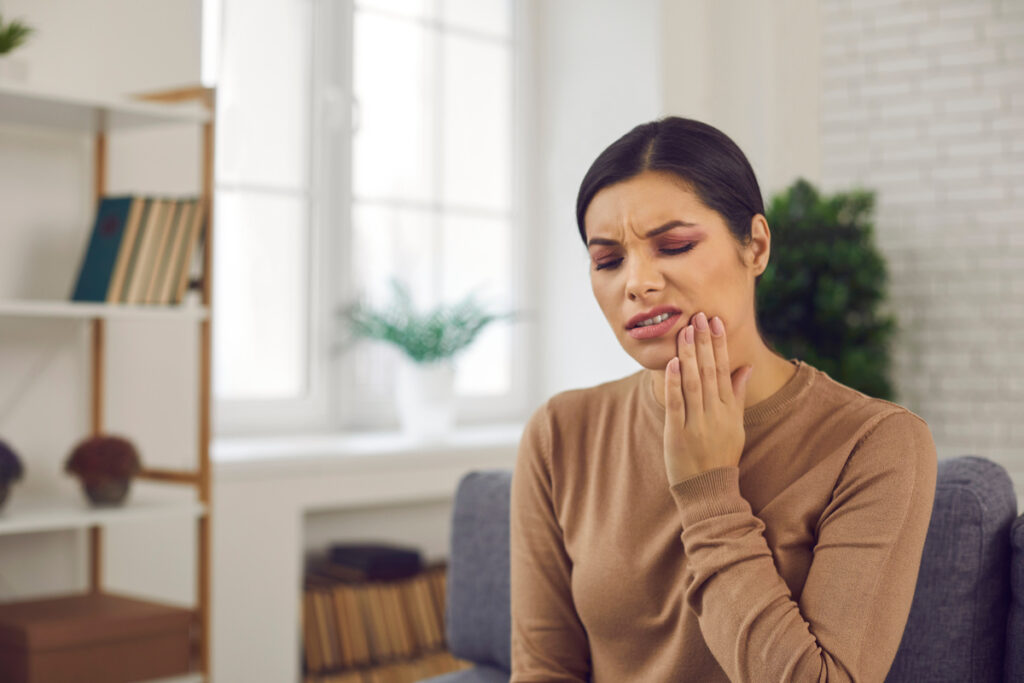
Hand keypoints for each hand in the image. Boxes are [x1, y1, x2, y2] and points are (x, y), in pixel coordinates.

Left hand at [663, 311, 753, 486]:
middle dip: (704, 343)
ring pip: (693, 384)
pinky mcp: (678, 434)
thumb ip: (737, 394)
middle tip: (700, 316)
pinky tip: (672, 363)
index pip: (724, 370)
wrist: (708, 489)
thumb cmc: (721, 455)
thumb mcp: (736, 425)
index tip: (716, 322)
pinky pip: (676, 405)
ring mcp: (697, 424)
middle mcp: (715, 414)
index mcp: (729, 410)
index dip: (719, 345)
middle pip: (709, 372)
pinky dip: (674, 384)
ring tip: (685, 331)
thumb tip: (745, 367)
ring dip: (689, 356)